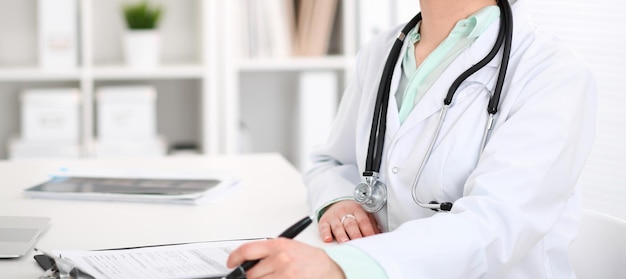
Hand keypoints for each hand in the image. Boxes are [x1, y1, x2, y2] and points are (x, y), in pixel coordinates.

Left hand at [226, 238, 344, 278]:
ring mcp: (284, 275)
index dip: (234, 258)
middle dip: (250, 276)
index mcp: (279, 245)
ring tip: (273, 277)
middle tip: (258, 275)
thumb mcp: (290, 248)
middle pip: (249, 272)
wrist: (330, 272)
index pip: (246, 250)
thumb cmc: (312, 261)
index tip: (231, 264)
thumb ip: (269, 252)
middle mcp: (280, 259)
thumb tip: (248, 260)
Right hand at [319, 200, 380, 242]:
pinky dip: (325, 233)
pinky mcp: (324, 221)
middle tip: (358, 242)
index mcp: (357, 209)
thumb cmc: (352, 213)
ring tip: (344, 242)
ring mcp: (334, 216)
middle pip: (351, 224)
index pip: (363, 221)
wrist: (336, 203)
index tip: (371, 239)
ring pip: (338, 226)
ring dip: (341, 235)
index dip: (368, 230)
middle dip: (355, 234)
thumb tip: (381, 236)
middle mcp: (345, 212)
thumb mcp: (363, 215)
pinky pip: (324, 227)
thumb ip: (371, 225)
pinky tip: (327, 239)